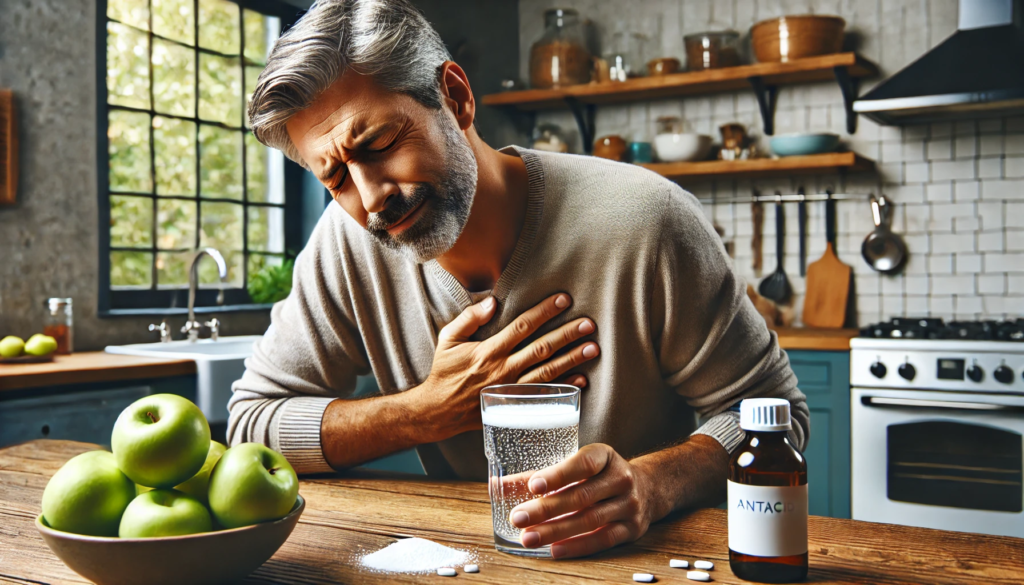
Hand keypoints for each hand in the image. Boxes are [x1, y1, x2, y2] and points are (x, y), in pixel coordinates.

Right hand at [413, 293, 598, 440]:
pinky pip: (543, 397)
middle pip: (541, 349)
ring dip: (572, 360)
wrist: (437, 412)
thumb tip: (492, 302)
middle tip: (589, 325)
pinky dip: (563, 389)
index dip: (544, 311)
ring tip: (593, 348)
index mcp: (488, 351)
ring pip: (547, 373)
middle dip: (567, 335)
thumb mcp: (447, 340)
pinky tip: (581, 380)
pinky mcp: (514, 407)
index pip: (522, 326)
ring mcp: (511, 390)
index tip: (564, 299)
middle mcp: (503, 370)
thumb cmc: (444, 372)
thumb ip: (469, 319)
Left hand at [509, 444, 654, 558]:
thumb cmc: (600, 475)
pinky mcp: (632, 528)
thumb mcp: (578, 466)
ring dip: (556, 531)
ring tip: (529, 537)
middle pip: (581, 496)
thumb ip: (540, 476)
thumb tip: (498, 486)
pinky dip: (578, 546)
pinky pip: (603, 539)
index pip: (583, 464)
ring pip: (590, 519)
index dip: (558, 475)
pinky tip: (555, 550)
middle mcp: (620, 478)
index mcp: (605, 456)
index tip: (534, 485)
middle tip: (518, 518)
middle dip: (546, 509)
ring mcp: (629, 504)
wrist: (649, 488)